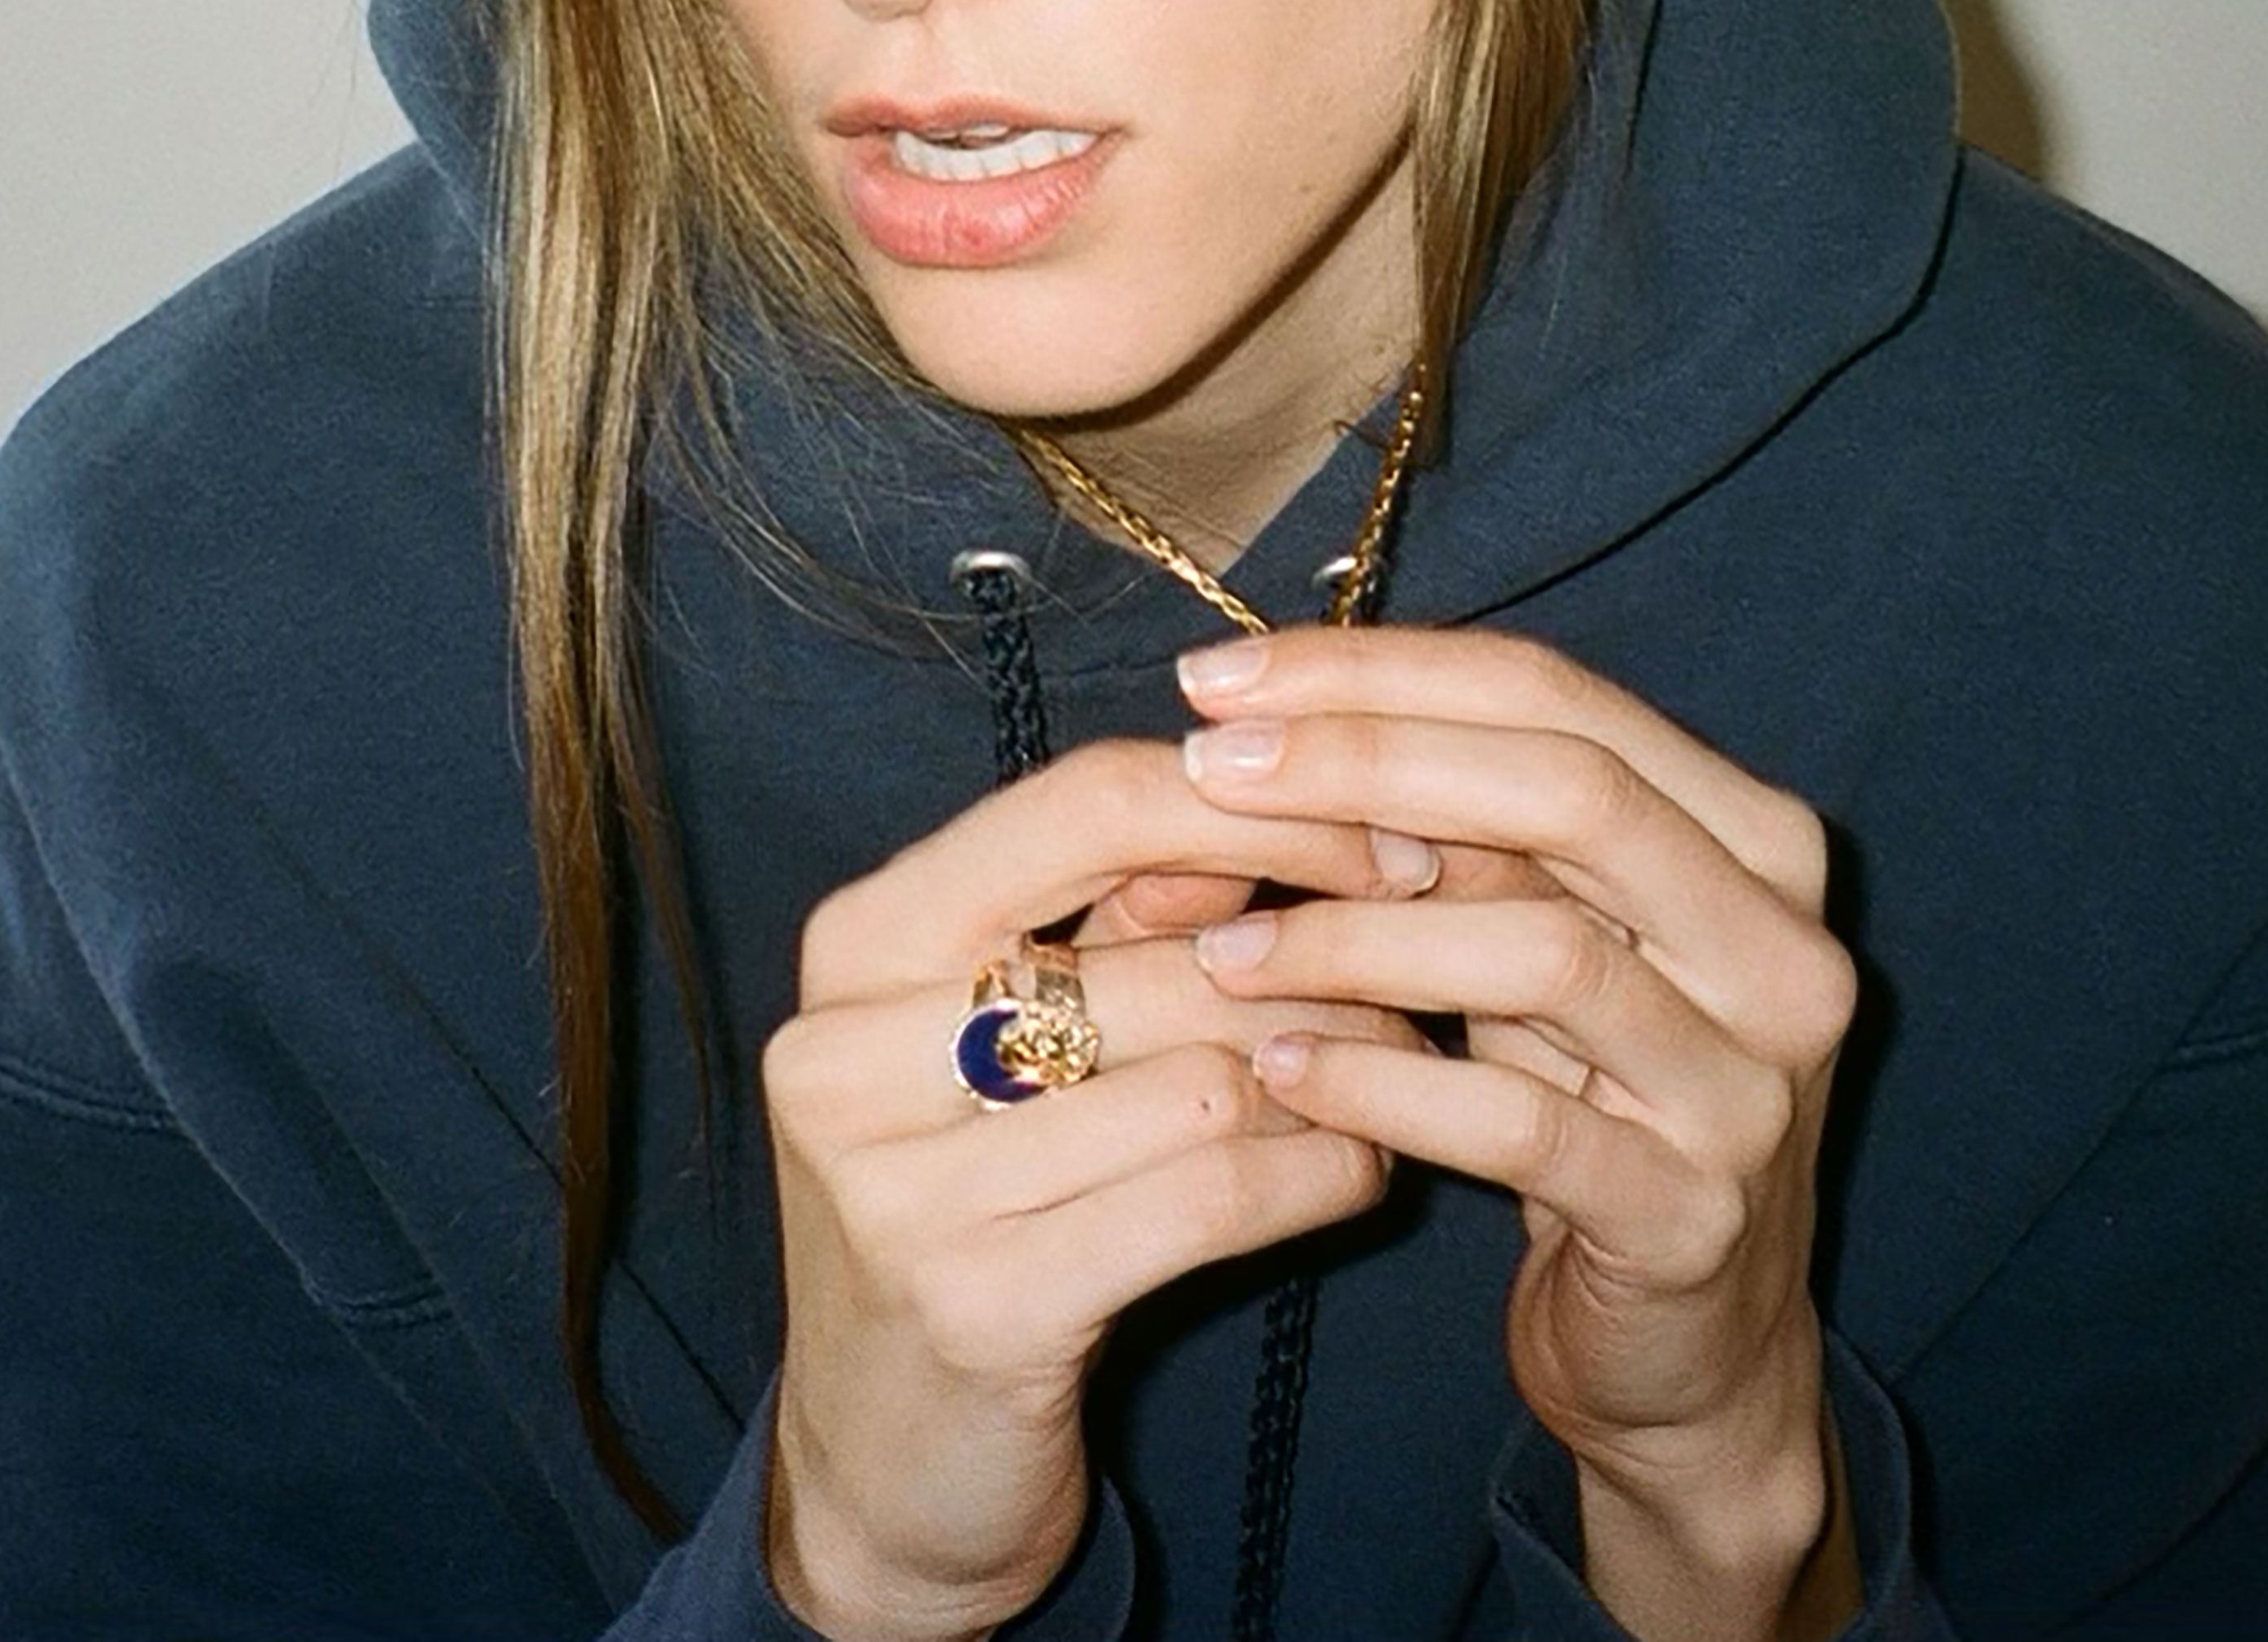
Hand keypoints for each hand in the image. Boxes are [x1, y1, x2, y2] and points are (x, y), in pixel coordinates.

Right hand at [756, 738, 1432, 1641]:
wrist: (881, 1469)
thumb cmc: (975, 1208)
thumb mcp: (1015, 1039)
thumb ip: (1126, 919)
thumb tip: (1298, 798)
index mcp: (857, 942)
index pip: (1084, 802)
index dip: (1257, 806)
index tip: (1383, 833)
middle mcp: (847, 1052)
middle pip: (1166, 954)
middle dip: (1325, 969)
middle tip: (1420, 983)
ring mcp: (901, 1190)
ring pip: (1208, 1079)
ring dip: (1338, 1077)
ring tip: (1394, 1077)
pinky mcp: (979, 1308)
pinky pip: (1213, 1198)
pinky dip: (1318, 1175)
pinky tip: (1360, 1170)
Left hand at [1172, 628, 1862, 1641]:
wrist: (1688, 1350)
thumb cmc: (1584, 1098)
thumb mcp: (1535, 942)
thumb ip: (1451, 835)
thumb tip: (1252, 726)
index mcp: (1756, 840)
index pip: (1561, 698)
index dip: (1382, 673)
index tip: (1219, 677)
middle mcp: (1784, 948)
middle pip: (1571, 795)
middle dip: (1368, 763)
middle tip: (1206, 771)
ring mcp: (1753, 1089)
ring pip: (1543, 953)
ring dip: (1355, 937)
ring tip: (1219, 947)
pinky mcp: (1692, 1218)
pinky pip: (1517, 1126)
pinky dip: (1382, 1086)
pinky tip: (1275, 1071)